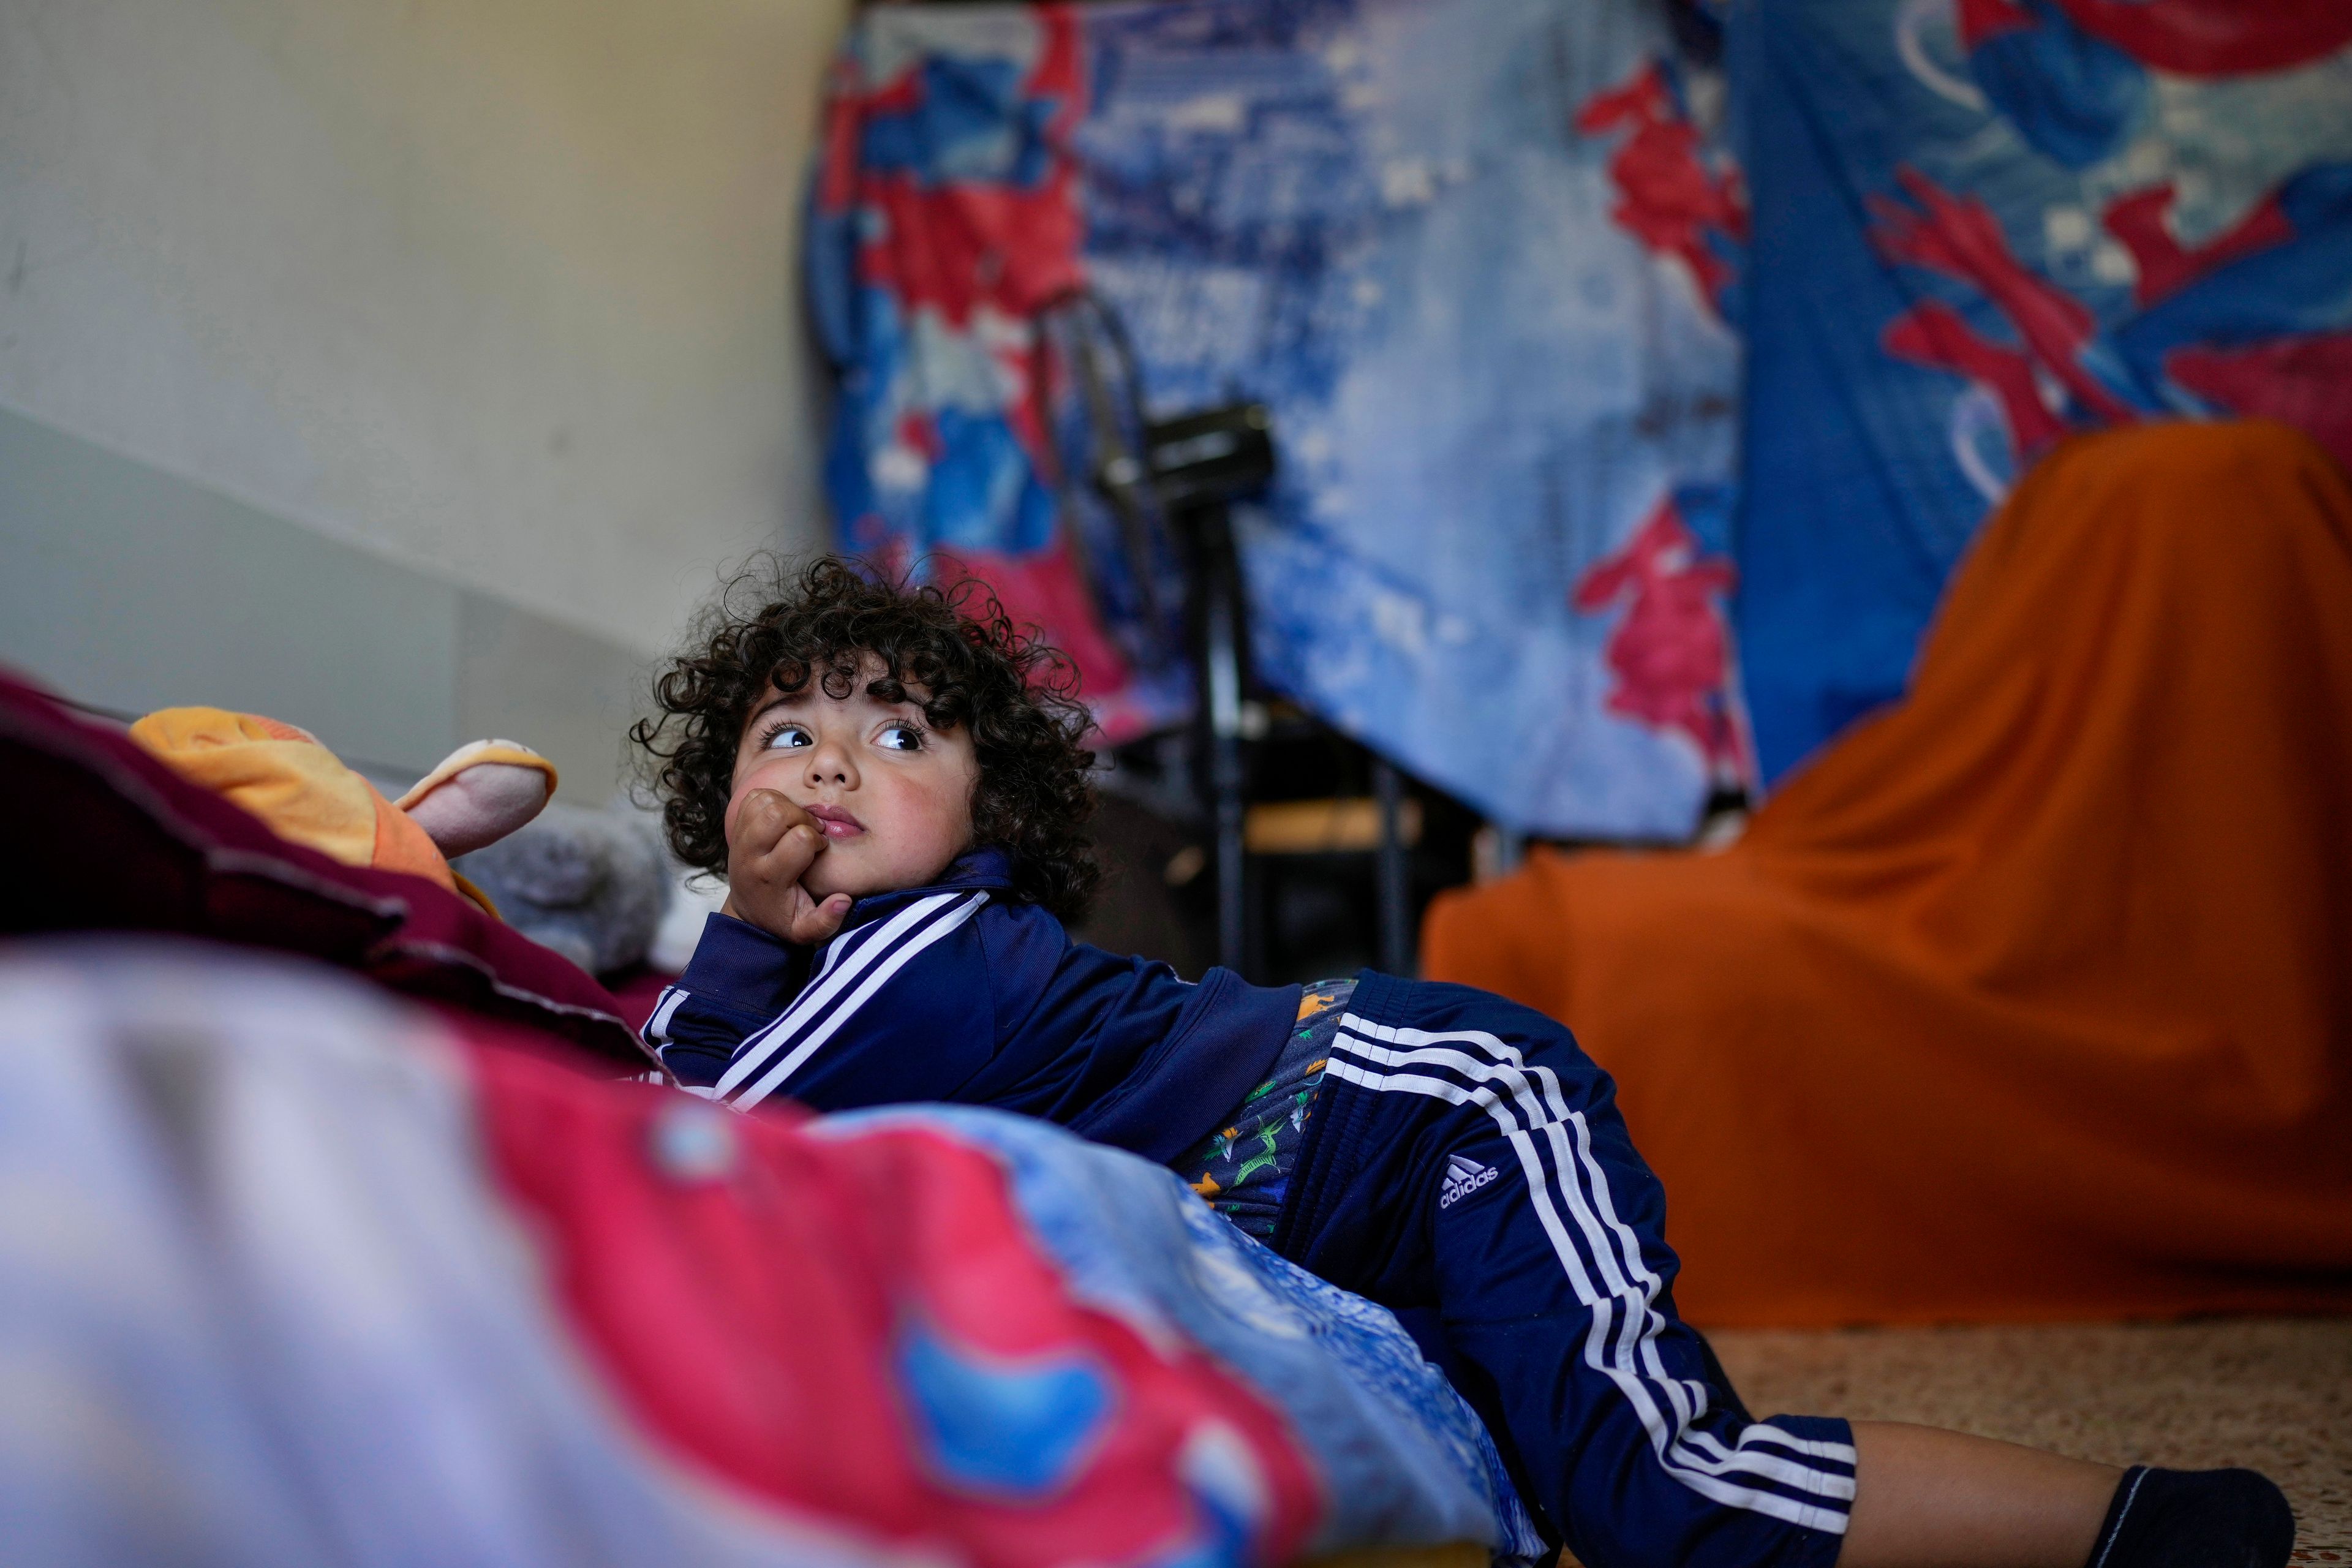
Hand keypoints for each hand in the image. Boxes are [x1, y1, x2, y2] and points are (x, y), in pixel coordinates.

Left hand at [722, 788, 852, 945]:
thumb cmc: (783, 916)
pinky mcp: (737, 826)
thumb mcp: (805, 931)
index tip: (820, 849)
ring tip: (797, 824)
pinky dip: (773, 799)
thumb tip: (843, 900)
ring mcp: (739, 838)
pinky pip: (755, 797)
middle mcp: (749, 854)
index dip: (817, 839)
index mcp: (769, 877)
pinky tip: (784, 818)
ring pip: (765, 801)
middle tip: (811, 831)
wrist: (749, 909)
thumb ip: (826, 921)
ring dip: (788, 806)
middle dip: (802, 817)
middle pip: (777, 813)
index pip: (799, 839)